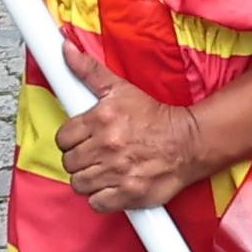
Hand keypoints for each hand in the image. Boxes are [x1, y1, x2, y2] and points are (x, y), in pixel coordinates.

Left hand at [56, 46, 208, 213]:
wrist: (188, 142)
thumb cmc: (155, 117)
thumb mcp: (120, 89)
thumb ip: (88, 70)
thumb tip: (65, 49)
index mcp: (101, 119)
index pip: (63, 137)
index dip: (71, 139)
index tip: (83, 139)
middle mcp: (107, 146)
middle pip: (69, 162)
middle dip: (80, 158)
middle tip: (96, 153)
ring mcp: (117, 172)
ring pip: (79, 184)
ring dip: (89, 178)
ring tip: (104, 168)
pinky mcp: (127, 194)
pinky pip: (96, 202)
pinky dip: (102, 196)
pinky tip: (113, 183)